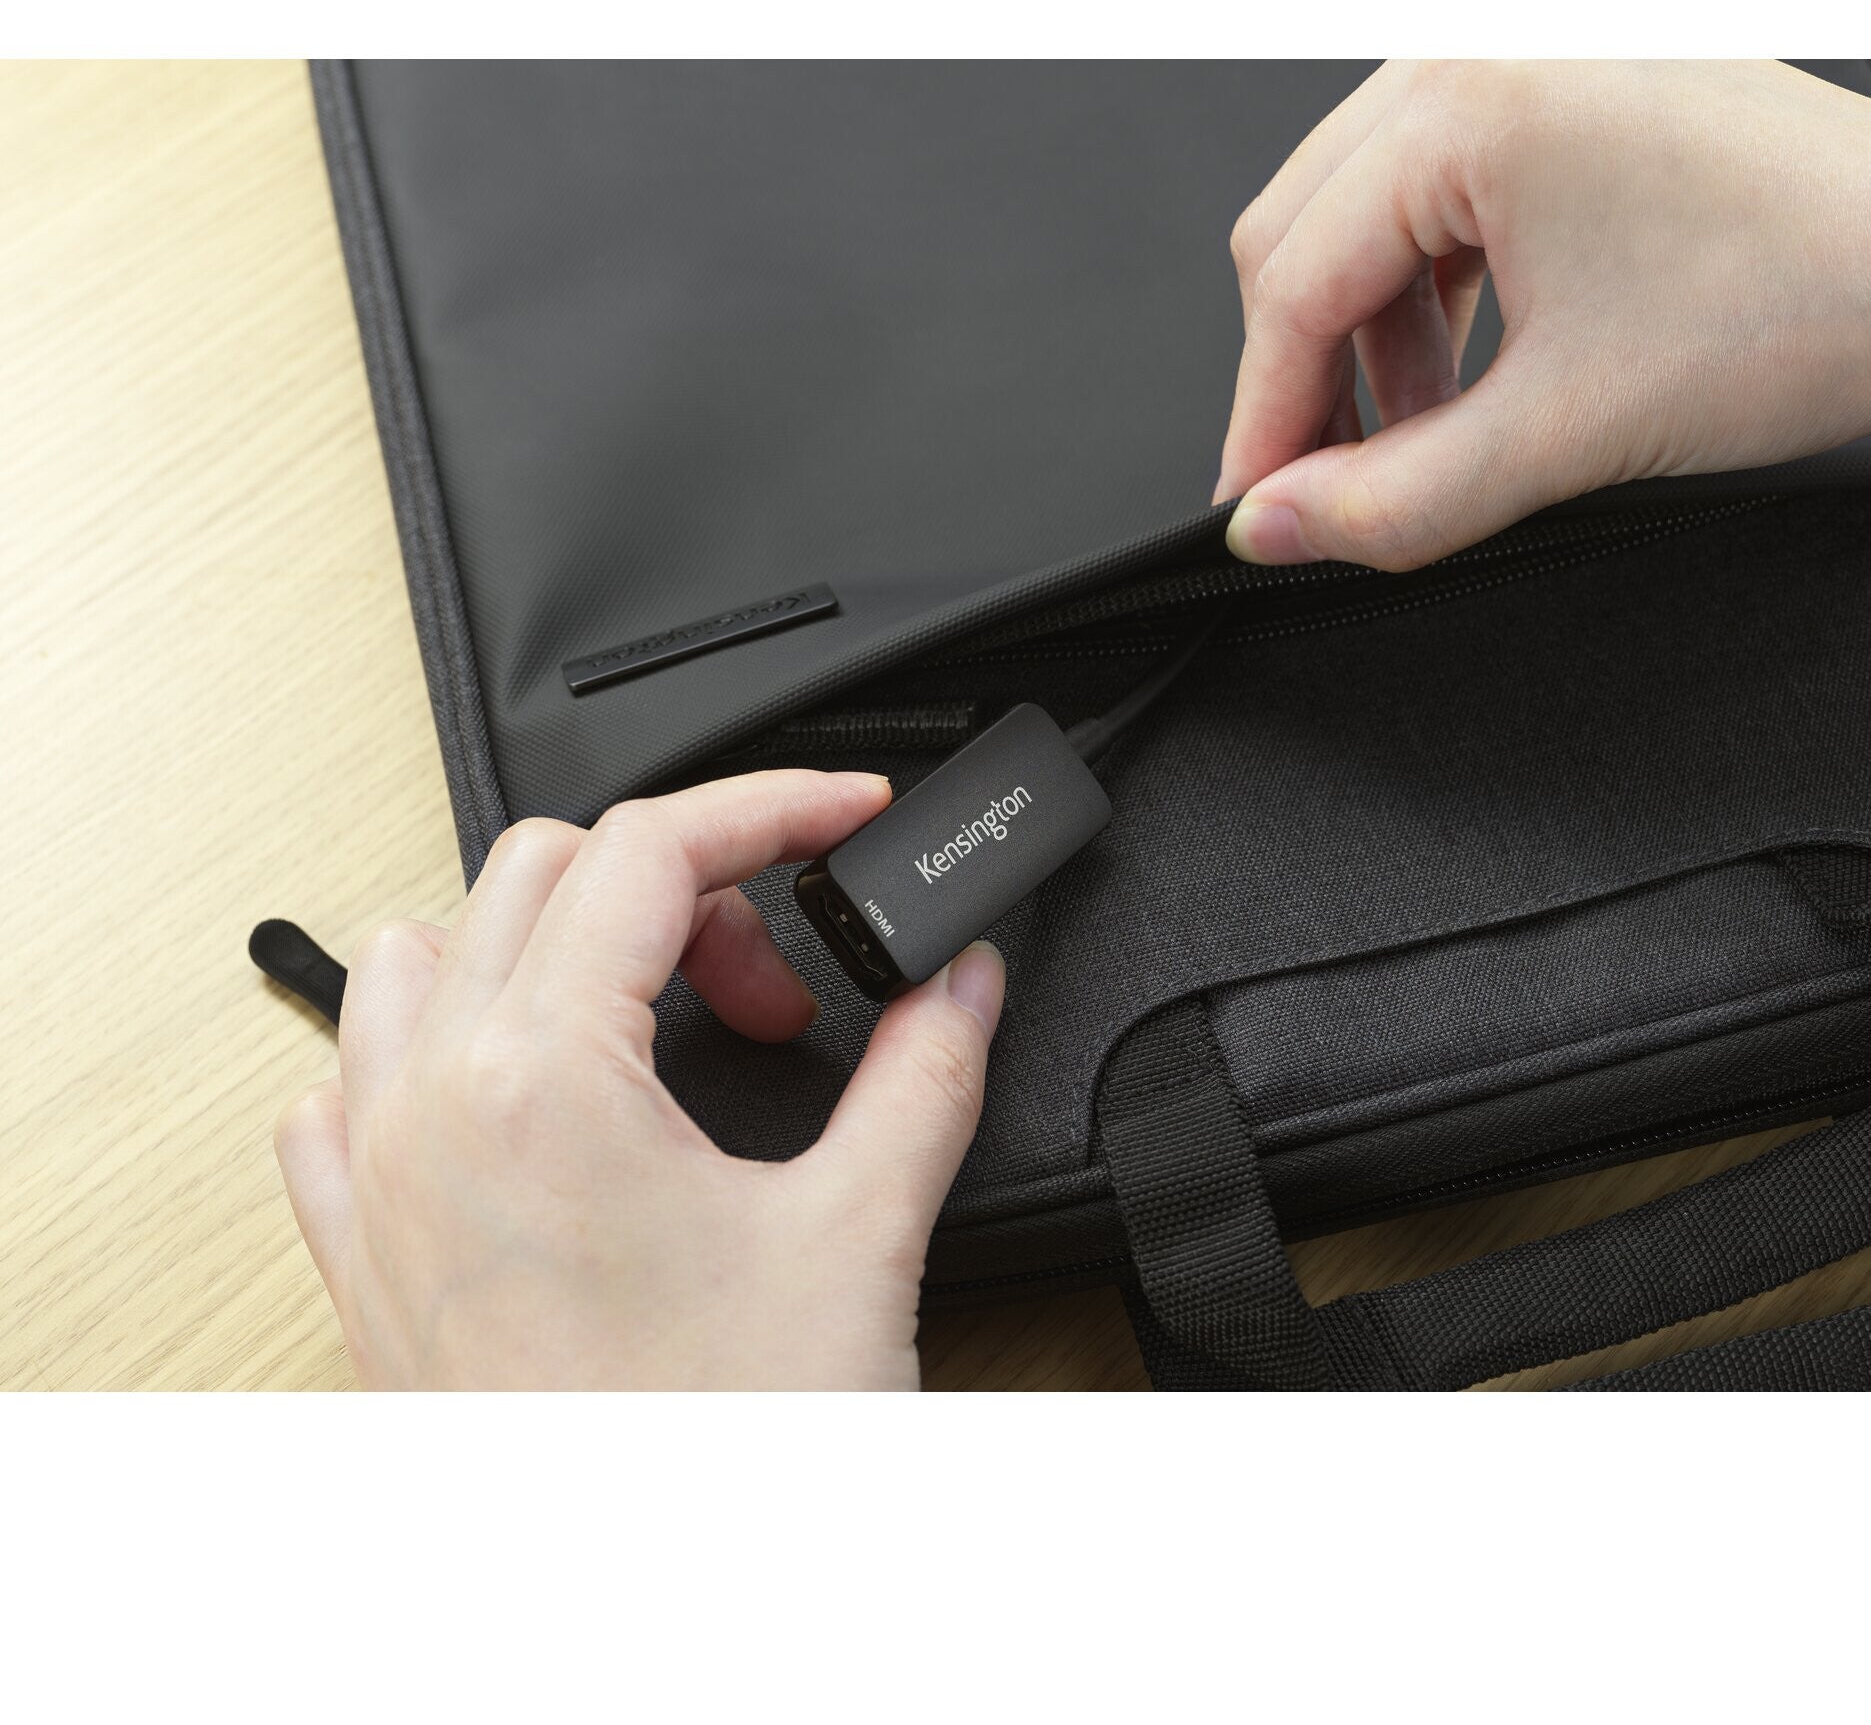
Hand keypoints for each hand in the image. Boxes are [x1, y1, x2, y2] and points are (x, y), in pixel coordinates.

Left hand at [274, 771, 1003, 1388]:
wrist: (645, 1631)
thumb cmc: (720, 1455)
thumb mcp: (859, 1237)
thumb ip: (924, 1072)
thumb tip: (957, 984)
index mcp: (545, 1077)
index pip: (651, 847)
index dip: (770, 806)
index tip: (842, 816)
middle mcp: (431, 1107)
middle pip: (543, 869)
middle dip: (684, 889)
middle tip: (779, 983)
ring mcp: (375, 1176)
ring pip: (419, 948)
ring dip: (545, 943)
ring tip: (652, 1018)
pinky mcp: (358, 1248)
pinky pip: (346, 1079)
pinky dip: (434, 1042)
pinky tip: (526, 1094)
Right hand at [1219, 60, 1870, 568]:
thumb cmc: (1809, 304)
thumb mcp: (1566, 432)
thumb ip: (1394, 498)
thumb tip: (1278, 526)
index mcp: (1467, 101)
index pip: (1291, 280)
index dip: (1265, 417)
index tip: (1260, 506)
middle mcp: (1480, 49)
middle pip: (1302, 233)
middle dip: (1310, 376)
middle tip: (1328, 485)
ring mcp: (1522, 55)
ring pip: (1362, 216)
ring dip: (1375, 340)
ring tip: (1430, 435)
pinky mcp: (1561, 83)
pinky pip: (1436, 192)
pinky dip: (1433, 291)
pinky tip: (1474, 369)